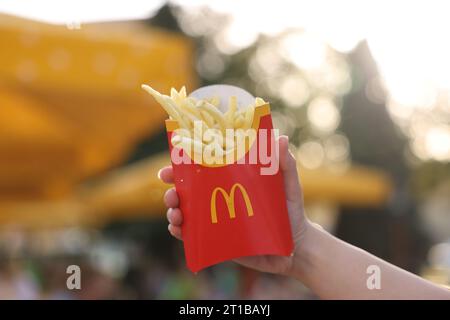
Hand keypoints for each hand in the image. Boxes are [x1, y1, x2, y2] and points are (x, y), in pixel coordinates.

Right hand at [159, 135, 310, 275]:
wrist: (296, 247)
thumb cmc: (292, 212)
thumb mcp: (289, 186)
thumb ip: (286, 164)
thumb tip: (281, 138)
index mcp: (230, 181)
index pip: (201, 170)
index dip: (181, 167)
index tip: (170, 166)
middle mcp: (219, 199)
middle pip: (186, 192)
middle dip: (172, 192)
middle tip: (172, 194)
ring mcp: (216, 220)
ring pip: (185, 214)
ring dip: (173, 212)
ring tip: (176, 214)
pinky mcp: (217, 241)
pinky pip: (192, 237)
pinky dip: (180, 232)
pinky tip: (179, 230)